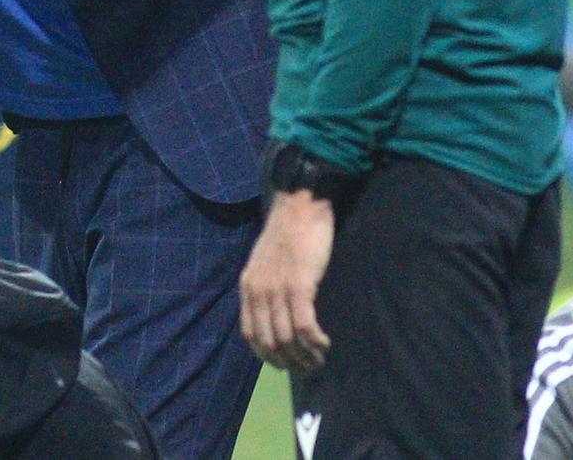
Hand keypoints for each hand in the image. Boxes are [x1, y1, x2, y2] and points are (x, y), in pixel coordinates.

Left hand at [241, 190, 335, 372]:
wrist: (300, 206)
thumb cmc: (287, 233)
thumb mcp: (264, 263)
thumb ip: (264, 287)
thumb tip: (273, 317)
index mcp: (248, 286)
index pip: (250, 334)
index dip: (267, 355)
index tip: (284, 364)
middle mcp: (258, 291)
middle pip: (270, 341)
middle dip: (289, 361)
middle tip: (307, 367)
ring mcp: (277, 288)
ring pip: (288, 338)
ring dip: (305, 355)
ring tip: (318, 358)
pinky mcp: (299, 284)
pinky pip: (304, 325)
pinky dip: (315, 341)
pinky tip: (324, 342)